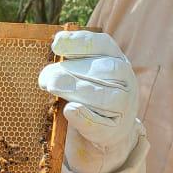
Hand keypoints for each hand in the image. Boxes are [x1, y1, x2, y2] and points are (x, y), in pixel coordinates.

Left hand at [39, 30, 139, 172]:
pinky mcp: (114, 129)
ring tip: (53, 87)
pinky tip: (70, 110)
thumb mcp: (84, 73)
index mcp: (115, 57)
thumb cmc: (92, 93)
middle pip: (103, 70)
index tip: (56, 43)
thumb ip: (70, 66)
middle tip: (47, 76)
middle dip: (72, 71)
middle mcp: (124, 78)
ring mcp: (123, 105)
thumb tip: (50, 72)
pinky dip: (84, 117)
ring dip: (78, 90)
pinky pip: (100, 123)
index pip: (101, 44)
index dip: (79, 43)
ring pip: (105, 96)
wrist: (111, 128)